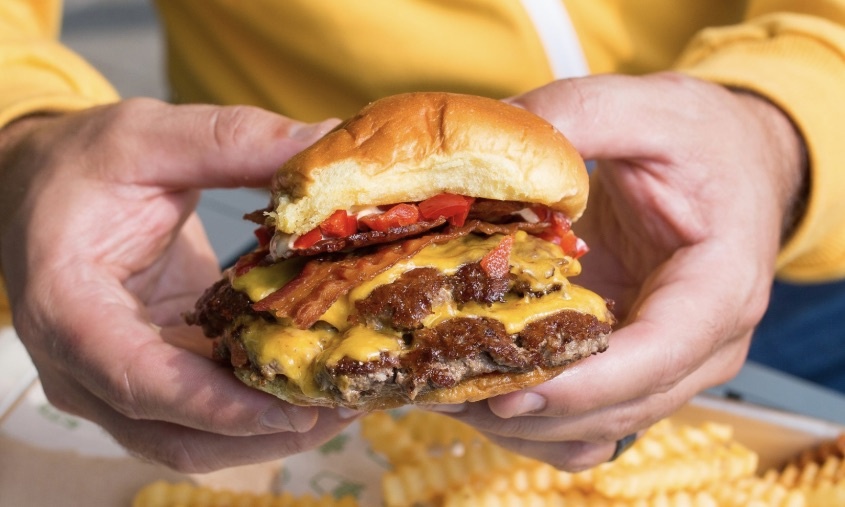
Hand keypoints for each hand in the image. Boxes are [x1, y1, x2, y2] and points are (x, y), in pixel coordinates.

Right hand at [0, 99, 350, 471]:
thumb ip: (231, 141)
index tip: (293, 410)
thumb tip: (325, 141)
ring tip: (345, 403)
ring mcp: (119, 381)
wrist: (43, 187)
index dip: (217, 405)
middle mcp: (85, 366)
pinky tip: (314, 382)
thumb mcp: (146, 137)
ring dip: (271, 433)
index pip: (137, 380)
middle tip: (347, 407)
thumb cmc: (81, 164)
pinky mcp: (155, 374)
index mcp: (66, 308)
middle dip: (265, 434)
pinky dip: (260, 408)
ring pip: (196, 440)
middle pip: (176, 434)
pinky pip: (207, 413)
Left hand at [432, 72, 805, 469]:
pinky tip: (479, 393)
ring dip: (520, 424)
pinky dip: (533, 421)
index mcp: (721, 287)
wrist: (732, 162)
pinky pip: (584, 421)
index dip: (582, 384)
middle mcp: (701, 345)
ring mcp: (664, 364)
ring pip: (594, 429)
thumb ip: (576, 117)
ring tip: (444, 392)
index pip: (657, 357)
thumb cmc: (704, 139)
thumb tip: (486, 145)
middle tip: (442, 388)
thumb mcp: (647, 109)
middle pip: (617, 408)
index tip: (509, 389)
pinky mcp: (628, 364)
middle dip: (530, 409)